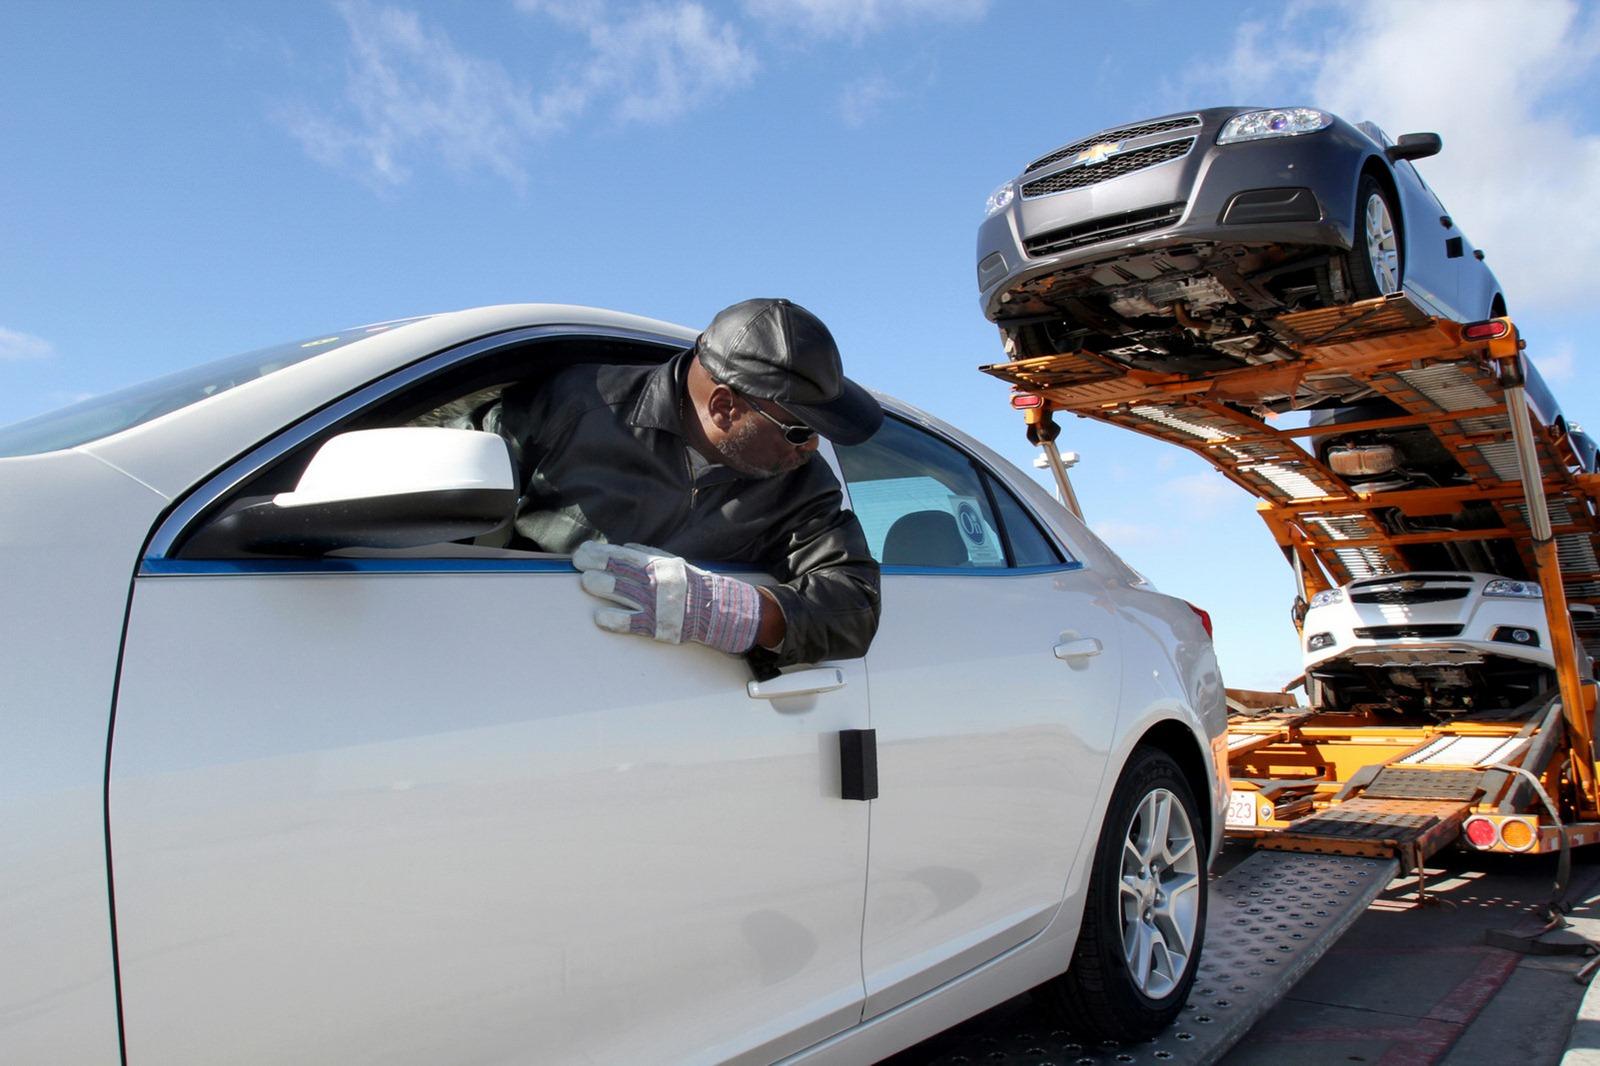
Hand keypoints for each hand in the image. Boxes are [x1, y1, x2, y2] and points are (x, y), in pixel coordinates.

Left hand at [573, 541, 762, 653]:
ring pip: (624, 592)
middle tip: (578, 562)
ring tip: (587, 581)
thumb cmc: (692, 585)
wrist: (716, 610)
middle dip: (596, 564)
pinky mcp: (657, 625)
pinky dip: (615, 620)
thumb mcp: (674, 563)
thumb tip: (625, 545)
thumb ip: (650, 554)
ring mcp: (655, 604)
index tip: (583, 550)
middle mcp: (656, 581)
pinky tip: (599, 617)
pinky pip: (632, 623)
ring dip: (603, 585)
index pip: (624, 555)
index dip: (601, 552)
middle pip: (621, 570)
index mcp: (658, 565)